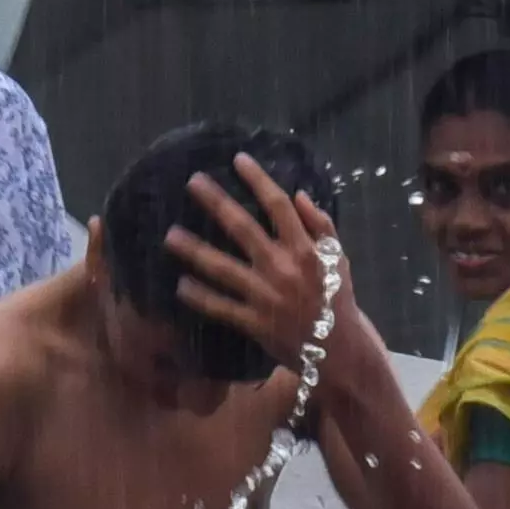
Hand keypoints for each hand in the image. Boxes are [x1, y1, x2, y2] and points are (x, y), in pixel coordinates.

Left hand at [170, 157, 349, 387]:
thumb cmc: (338, 299)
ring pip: (222, 268)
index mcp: (304, 249)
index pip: (278, 205)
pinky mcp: (254, 322)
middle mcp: (281, 268)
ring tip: (170, 236)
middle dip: (216, 202)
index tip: (238, 160)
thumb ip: (321, 225)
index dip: (258, 180)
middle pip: (242, 228)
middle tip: (193, 182)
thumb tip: (298, 194)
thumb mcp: (338, 258)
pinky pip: (220, 307)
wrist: (339, 349)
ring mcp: (265, 296)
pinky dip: (200, 296)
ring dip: (194, 250)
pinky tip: (181, 285)